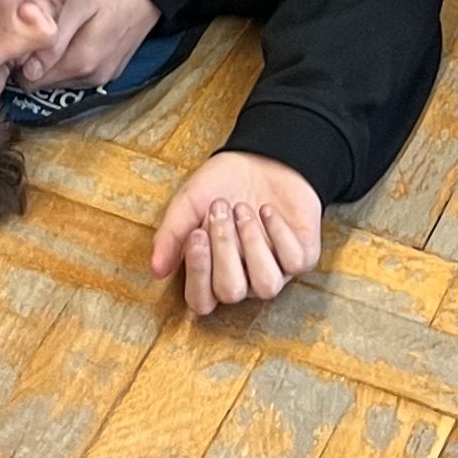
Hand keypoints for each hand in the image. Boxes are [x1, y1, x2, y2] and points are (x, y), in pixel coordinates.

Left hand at [29, 0, 158, 93]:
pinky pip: (74, 69)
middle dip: (31, 56)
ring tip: (50, 23)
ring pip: (58, 75)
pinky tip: (69, 29)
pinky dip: (66, 53)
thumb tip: (27, 70)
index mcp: (82, 63)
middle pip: (42, 80)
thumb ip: (53, 37)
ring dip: (48, 56)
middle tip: (29, 23)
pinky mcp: (109, 67)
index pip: (29, 80)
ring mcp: (103, 74)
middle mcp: (92, 77)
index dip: (16, 57)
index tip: (13, 32)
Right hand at [153, 154, 322, 317]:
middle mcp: (243, 279)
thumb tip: (155, 270)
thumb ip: (171, 235)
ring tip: (244, 210)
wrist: (261, 156)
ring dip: (252, 244)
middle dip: (224, 247)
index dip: (198, 273)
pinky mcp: (301, 257)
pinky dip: (279, 232)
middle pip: (232, 291)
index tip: (196, 233)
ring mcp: (275, 272)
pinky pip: (294, 261)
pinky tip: (267, 210)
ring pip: (266, 285)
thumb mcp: (189, 203)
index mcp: (212, 273)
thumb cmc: (223, 184)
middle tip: (220, 209)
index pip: (201, 300)